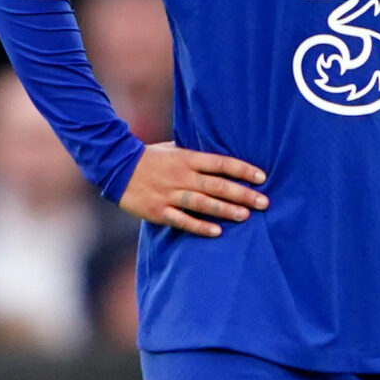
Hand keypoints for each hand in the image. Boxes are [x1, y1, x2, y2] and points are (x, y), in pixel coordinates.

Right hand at [118, 143, 266, 237]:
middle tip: (264, 202)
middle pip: (217, 185)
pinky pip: (182, 220)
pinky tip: (216, 231)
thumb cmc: (149, 157)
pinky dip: (199, 226)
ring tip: (246, 216)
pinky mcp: (159, 211)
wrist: (116, 167)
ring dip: (225, 210)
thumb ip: (195, 154)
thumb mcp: (174, 147)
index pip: (221, 163)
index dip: (242, 170)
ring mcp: (169, 194)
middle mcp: (181, 176)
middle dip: (242, 194)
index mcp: (186, 158)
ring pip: (203, 203)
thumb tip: (220, 158)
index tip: (262, 177)